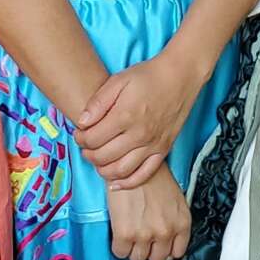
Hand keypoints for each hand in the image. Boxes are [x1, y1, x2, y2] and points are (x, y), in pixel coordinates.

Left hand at [76, 50, 201, 190]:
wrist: (180, 77)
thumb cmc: (148, 76)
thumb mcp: (118, 80)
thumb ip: (98, 102)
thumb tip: (82, 123)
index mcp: (124, 116)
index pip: (93, 139)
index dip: (80, 138)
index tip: (79, 133)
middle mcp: (138, 135)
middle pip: (104, 157)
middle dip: (88, 154)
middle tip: (85, 147)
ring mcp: (152, 145)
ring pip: (121, 170)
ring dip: (103, 170)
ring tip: (97, 161)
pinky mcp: (163, 150)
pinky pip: (144, 174)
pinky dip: (128, 183)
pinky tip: (116, 183)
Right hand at [107, 164, 190, 259]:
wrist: (130, 163)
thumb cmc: (150, 175)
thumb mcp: (175, 197)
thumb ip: (174, 219)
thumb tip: (165, 235)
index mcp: (182, 223)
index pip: (177, 252)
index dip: (164, 247)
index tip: (157, 243)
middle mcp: (166, 231)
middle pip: (157, 258)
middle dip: (148, 249)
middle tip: (141, 235)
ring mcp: (146, 234)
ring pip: (138, 258)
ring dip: (132, 248)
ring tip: (129, 232)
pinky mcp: (125, 234)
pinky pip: (120, 252)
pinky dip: (118, 245)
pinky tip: (119, 231)